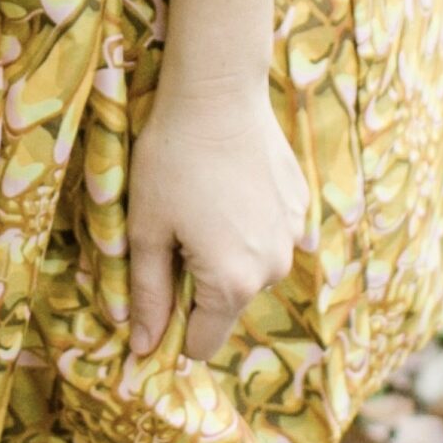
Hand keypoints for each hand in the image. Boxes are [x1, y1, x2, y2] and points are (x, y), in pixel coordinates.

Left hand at [125, 77, 309, 364]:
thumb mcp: (146, 230)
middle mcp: (273, 270)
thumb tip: (143, 349)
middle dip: (198, 282)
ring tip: (201, 203)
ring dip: (225, 253)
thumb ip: (148, 295)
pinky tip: (227, 185)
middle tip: (173, 230)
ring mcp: (292, 237)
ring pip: (249, 268)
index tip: (156, 290)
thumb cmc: (171, 161)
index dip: (172, 327)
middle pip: (226, 303)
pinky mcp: (300, 206)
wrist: (218, 93)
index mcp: (232, 284)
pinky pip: (267, 235)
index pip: (201, 343)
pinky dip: (246, 224)